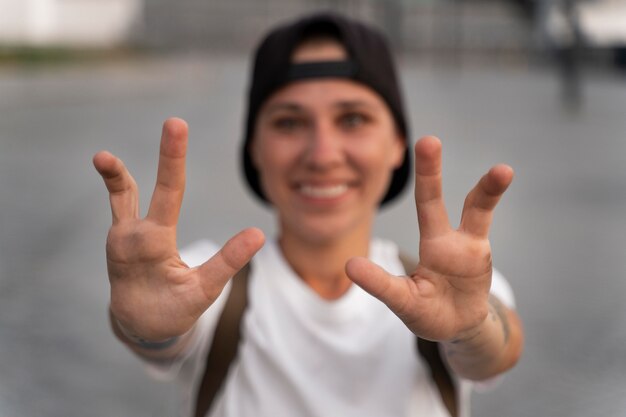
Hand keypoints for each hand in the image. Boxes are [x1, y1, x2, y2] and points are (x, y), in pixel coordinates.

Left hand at [93, 118, 263, 340]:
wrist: (136, 324)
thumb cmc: (172, 310)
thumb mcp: (203, 291)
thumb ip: (228, 261)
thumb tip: (258, 234)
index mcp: (151, 246)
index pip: (170, 193)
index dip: (174, 157)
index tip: (177, 125)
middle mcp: (130, 235)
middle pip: (143, 187)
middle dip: (166, 155)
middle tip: (176, 122)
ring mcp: (121, 234)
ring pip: (122, 193)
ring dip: (116, 173)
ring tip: (102, 156)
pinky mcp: (121, 234)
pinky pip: (121, 202)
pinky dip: (120, 183)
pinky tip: (113, 166)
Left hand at [346, 136, 512, 341]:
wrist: (460, 325)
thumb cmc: (427, 310)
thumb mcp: (402, 300)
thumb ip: (380, 284)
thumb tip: (348, 265)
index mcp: (424, 247)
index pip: (409, 219)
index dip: (404, 197)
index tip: (396, 173)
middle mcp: (442, 240)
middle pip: (432, 201)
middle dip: (429, 170)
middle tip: (428, 140)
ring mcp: (464, 245)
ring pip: (475, 208)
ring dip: (487, 187)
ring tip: (501, 167)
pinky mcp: (481, 253)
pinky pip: (484, 220)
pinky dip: (492, 195)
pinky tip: (502, 170)